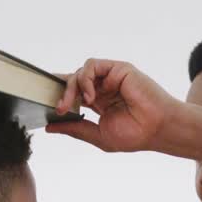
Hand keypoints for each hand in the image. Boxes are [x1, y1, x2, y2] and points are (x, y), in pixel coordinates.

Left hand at [48, 58, 179, 152]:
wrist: (157, 129)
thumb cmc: (135, 135)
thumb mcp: (98, 135)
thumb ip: (75, 129)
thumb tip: (50, 127)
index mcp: (99, 103)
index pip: (74, 93)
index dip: (59, 95)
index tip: (44, 103)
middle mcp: (103, 88)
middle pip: (73, 82)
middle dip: (62, 95)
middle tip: (59, 110)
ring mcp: (110, 78)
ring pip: (79, 73)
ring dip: (72, 88)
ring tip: (75, 105)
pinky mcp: (117, 69)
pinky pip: (92, 66)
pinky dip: (85, 79)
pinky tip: (90, 96)